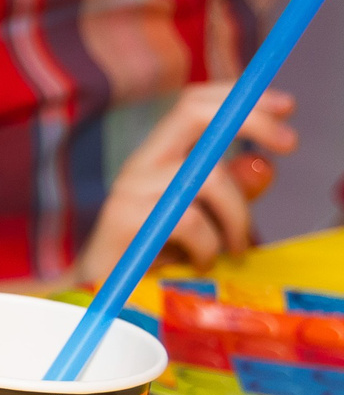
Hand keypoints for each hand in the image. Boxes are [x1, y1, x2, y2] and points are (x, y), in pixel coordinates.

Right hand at [72, 82, 296, 284]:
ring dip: (237, 217)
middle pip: (193, 113)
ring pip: (206, 176)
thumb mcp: (207, 221)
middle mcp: (142, 163)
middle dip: (251, 119)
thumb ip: (234, 194)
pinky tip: (202, 264)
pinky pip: (190, 220)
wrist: (102, 298)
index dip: (241, 96)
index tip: (287, 107)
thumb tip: (265, 165)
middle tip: (290, 142)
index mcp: (160, 157)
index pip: (194, 104)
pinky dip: (210, 246)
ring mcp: (129, 188)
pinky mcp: (123, 219)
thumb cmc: (156, 258)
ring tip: (237, 250)